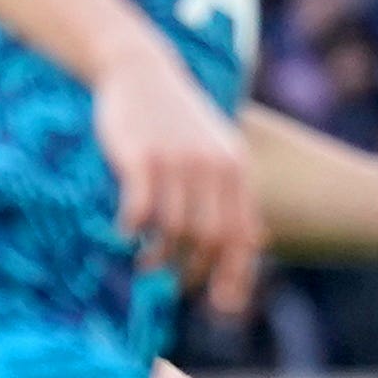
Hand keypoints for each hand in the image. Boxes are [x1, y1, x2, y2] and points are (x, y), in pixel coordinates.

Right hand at [92, 40, 258, 313]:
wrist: (141, 71)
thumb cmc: (178, 121)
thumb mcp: (219, 151)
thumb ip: (234, 195)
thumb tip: (253, 245)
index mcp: (236, 170)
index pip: (243, 236)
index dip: (234, 277)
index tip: (220, 307)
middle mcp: (213, 168)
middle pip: (210, 240)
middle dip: (193, 273)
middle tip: (173, 286)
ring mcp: (178, 163)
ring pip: (175, 231)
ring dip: (158, 258)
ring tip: (145, 264)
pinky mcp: (142, 158)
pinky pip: (140, 212)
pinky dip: (132, 233)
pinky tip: (124, 235)